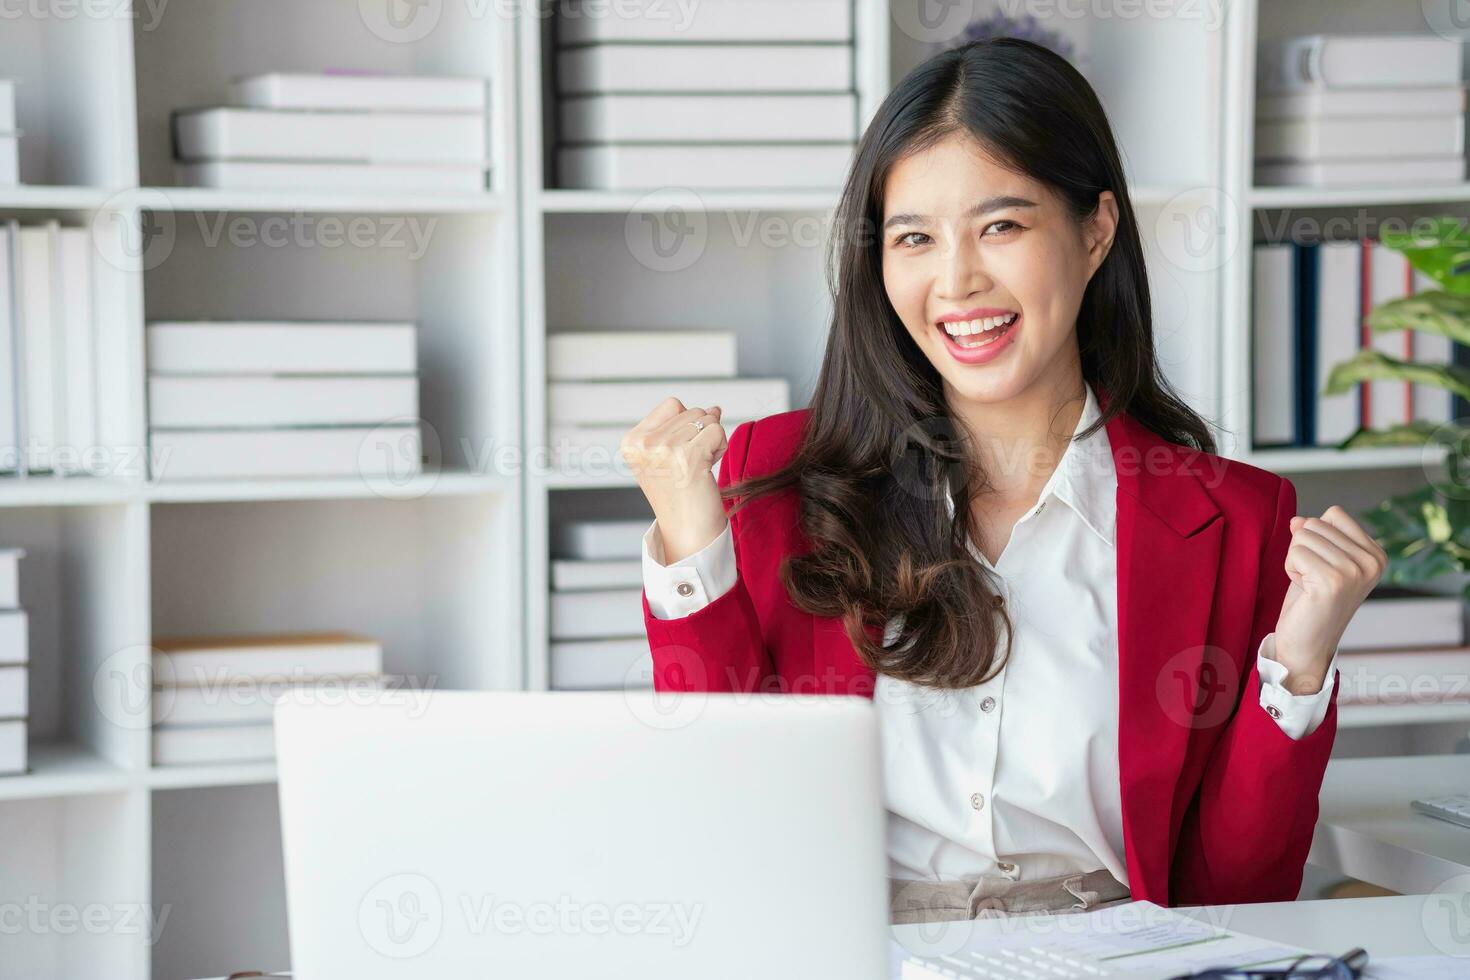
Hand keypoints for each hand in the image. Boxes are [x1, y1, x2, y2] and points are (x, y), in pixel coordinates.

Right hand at [620, 397, 728, 563]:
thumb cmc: (681, 495)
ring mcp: (664, 449)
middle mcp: (643, 444)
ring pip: (707, 419)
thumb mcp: (670, 454)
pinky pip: (718, 431)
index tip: (680, 455)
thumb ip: (686, 427)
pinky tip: (708, 470)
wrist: (687, 532)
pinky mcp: (688, 457)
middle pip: (691, 410)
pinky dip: (721, 448)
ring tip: (699, 468)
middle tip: (691, 466)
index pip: (672, 404)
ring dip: (712, 442)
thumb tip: (714, 408)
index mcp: (632, 441)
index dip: (686, 424)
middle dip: (701, 434)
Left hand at [1271, 505, 1387, 693]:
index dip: (1317, 537)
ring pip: (1303, 536)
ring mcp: (1355, 571)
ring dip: (1295, 560)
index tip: (1322, 566)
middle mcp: (1371, 561)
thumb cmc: (1311, 603)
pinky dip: (1291, 569)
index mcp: (1376, 554)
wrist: (1306, 645)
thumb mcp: (1317, 561)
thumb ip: (1313, 536)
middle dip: (1303, 549)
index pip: (1334, 514)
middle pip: (1315, 523)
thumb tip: (1297, 520)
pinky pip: (1296, 552)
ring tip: (1309, 585)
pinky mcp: (1333, 581)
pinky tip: (1304, 590)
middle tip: (1313, 579)